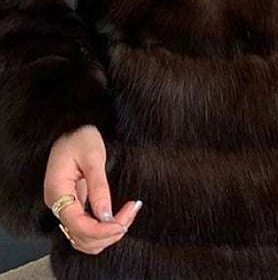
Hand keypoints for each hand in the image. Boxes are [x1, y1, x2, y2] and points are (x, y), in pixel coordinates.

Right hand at [43, 124, 142, 254]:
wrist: (73, 126)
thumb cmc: (80, 136)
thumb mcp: (93, 155)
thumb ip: (98, 186)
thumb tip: (105, 216)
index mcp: (57, 190)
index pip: (76, 225)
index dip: (100, 230)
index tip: (122, 223)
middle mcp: (58, 203)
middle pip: (81, 237)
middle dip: (108, 232)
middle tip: (131, 212)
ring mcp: (65, 206)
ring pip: (84, 238)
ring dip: (107, 234)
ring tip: (129, 214)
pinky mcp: (74, 205)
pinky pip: (86, 229)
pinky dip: (103, 230)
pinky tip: (119, 217)